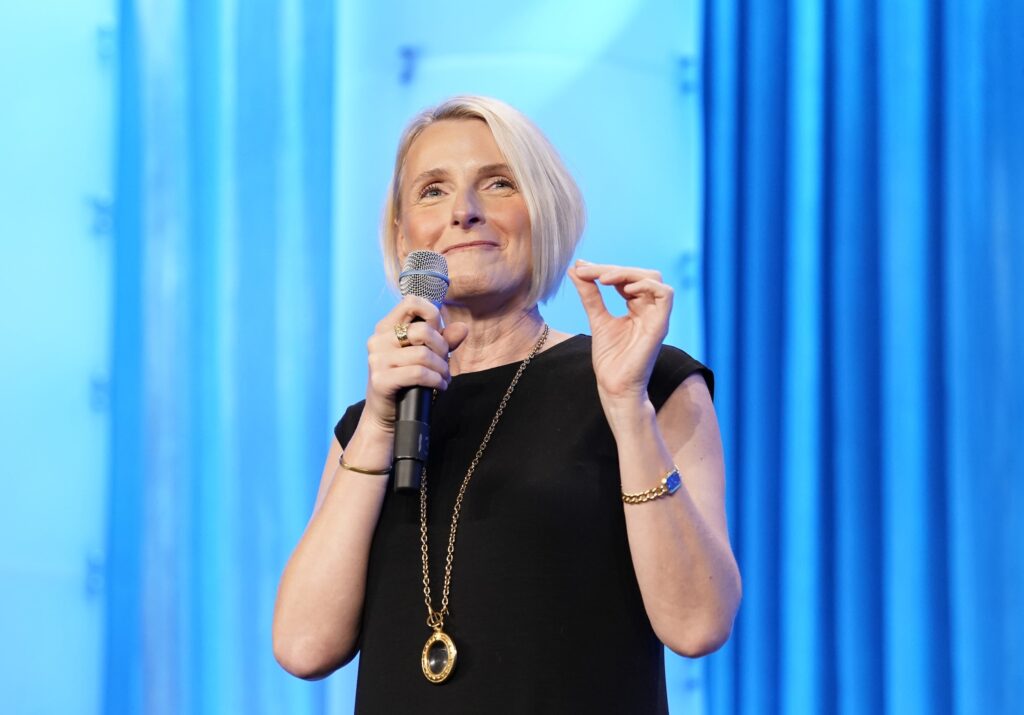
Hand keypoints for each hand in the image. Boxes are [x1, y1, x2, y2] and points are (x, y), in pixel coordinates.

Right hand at [363, 295, 468, 433]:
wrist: (385, 414)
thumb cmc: (406, 381)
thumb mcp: (424, 356)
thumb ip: (443, 340)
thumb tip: (462, 328)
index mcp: (385, 328)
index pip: (410, 302)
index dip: (432, 314)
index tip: (439, 332)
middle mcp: (377, 340)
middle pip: (423, 331)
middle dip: (442, 348)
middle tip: (445, 363)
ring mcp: (377, 360)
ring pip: (424, 355)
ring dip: (442, 368)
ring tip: (444, 377)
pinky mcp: (381, 380)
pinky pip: (419, 373)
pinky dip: (436, 380)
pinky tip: (440, 386)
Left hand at [568, 260, 672, 407]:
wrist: (614, 387)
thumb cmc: (610, 359)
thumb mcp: (596, 319)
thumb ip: (589, 295)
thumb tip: (575, 269)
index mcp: (636, 307)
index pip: (625, 278)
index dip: (604, 269)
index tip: (581, 268)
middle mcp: (649, 309)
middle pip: (640, 274)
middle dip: (614, 269)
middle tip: (588, 272)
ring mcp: (656, 317)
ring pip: (653, 279)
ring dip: (628, 273)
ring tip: (603, 279)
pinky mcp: (660, 326)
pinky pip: (665, 295)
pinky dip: (647, 286)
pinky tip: (625, 290)